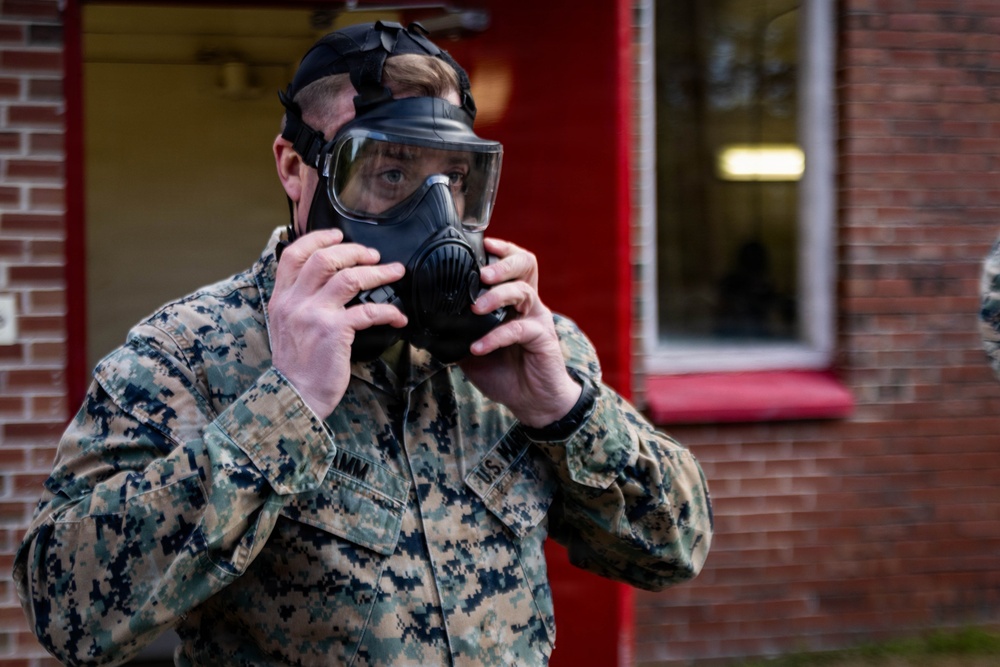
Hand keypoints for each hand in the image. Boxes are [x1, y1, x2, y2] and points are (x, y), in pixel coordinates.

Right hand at [268, 229, 407, 416]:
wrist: (295, 395)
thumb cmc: (297, 363)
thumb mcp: (287, 325)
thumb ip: (299, 301)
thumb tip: (325, 280)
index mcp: (281, 298)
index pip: (294, 254)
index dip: (318, 238)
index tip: (338, 234)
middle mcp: (294, 301)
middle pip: (325, 259)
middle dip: (354, 251)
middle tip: (374, 256)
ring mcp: (314, 315)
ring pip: (349, 278)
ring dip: (378, 273)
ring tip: (395, 272)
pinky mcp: (334, 331)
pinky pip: (367, 311)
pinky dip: (388, 311)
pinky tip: (397, 316)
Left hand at [459, 238, 581, 427]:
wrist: (533, 402)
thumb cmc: (505, 372)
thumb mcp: (472, 350)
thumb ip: (457, 333)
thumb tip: (424, 325)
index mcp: (513, 301)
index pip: (514, 263)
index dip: (502, 249)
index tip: (484, 243)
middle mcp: (528, 304)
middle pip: (526, 265)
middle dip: (503, 263)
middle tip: (483, 273)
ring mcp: (537, 319)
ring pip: (523, 291)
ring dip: (497, 296)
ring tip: (476, 308)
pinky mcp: (542, 338)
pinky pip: (519, 329)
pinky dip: (496, 336)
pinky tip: (479, 347)